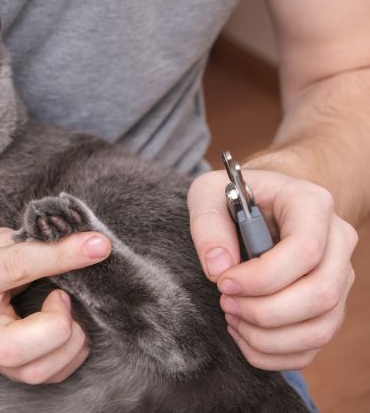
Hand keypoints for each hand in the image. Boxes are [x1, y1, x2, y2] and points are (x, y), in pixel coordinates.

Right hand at [0, 228, 110, 383]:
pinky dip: (67, 354)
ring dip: (69, 342)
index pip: (17, 267)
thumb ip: (25, 241)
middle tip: (61, 295)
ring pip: (35, 372)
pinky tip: (63, 328)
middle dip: (59, 325)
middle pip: (17, 348)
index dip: (62, 254)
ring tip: (64, 310)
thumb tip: (78, 242)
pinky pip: (45, 377)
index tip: (98, 245)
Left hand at [188, 169, 356, 369]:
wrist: (260, 203)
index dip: (262, 277)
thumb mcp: (208, 194)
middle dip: (264, 311)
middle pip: (320, 295)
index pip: (305, 251)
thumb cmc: (233, 198)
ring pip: (320, 328)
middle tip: (224, 303)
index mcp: (312, 204)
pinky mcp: (329, 306)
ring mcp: (339, 277)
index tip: (223, 283)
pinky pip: (312, 347)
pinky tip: (243, 334)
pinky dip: (272, 353)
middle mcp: (337, 241)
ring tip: (231, 317)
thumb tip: (218, 269)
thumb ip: (207, 225)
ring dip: (267, 336)